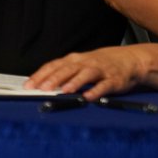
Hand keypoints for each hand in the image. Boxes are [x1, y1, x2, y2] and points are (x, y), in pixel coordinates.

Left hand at [25, 45, 147, 99]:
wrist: (129, 59)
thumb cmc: (98, 64)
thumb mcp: (79, 65)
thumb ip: (62, 73)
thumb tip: (41, 85)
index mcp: (74, 60)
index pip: (54, 66)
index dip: (40, 75)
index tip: (28, 85)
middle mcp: (85, 63)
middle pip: (67, 69)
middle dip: (53, 79)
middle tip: (42, 88)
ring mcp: (100, 71)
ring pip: (85, 74)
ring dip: (74, 82)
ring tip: (64, 90)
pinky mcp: (114, 80)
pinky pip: (104, 85)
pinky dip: (96, 91)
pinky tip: (88, 97)